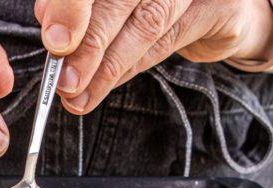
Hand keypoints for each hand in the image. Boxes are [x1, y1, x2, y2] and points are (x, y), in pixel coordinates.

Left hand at [35, 0, 272, 113]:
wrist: (218, 10)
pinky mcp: (219, 6)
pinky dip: (132, 67)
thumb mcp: (111, 2)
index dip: (70, 7)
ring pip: (145, 24)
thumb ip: (82, 11)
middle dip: (88, 46)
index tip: (55, 42)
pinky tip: (108, 84)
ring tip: (80, 94)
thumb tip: (53, 31)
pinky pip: (168, 40)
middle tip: (65, 82)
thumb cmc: (154, 3)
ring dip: (108, 67)